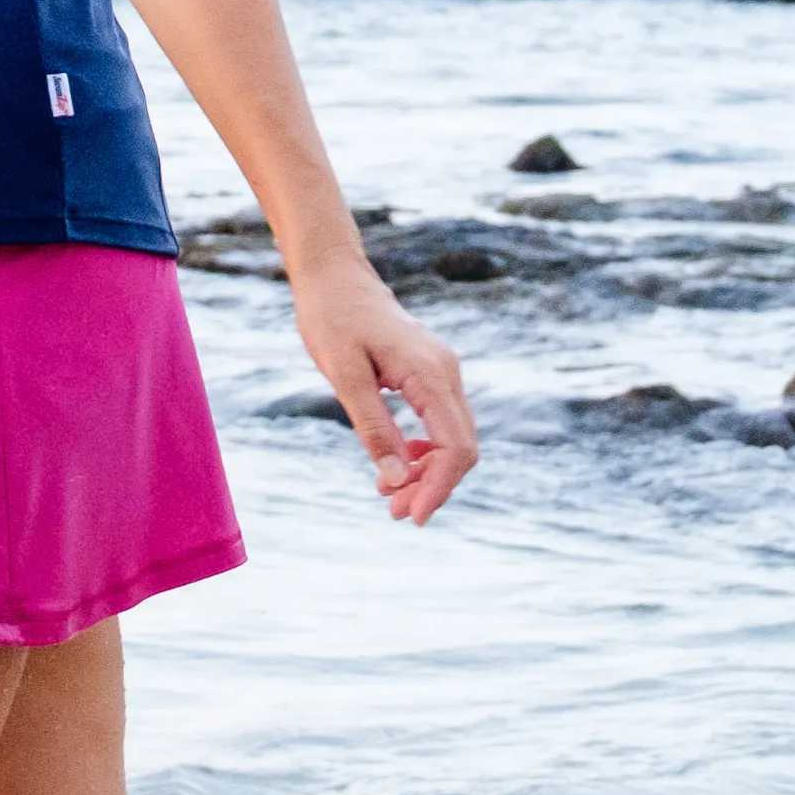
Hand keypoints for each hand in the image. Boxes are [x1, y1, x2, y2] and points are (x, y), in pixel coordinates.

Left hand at [290, 255, 478, 524]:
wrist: (334, 277)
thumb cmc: (332, 319)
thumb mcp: (344, 376)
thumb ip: (372, 428)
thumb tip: (395, 482)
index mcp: (431, 374)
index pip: (455, 447)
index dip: (439, 488)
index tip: (413, 516)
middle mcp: (448, 373)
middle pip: (461, 447)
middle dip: (433, 486)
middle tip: (395, 514)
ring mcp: (443, 372)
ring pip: (454, 437)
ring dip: (428, 472)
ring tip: (390, 497)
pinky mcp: (432, 373)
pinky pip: (441, 423)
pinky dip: (424, 451)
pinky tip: (396, 464)